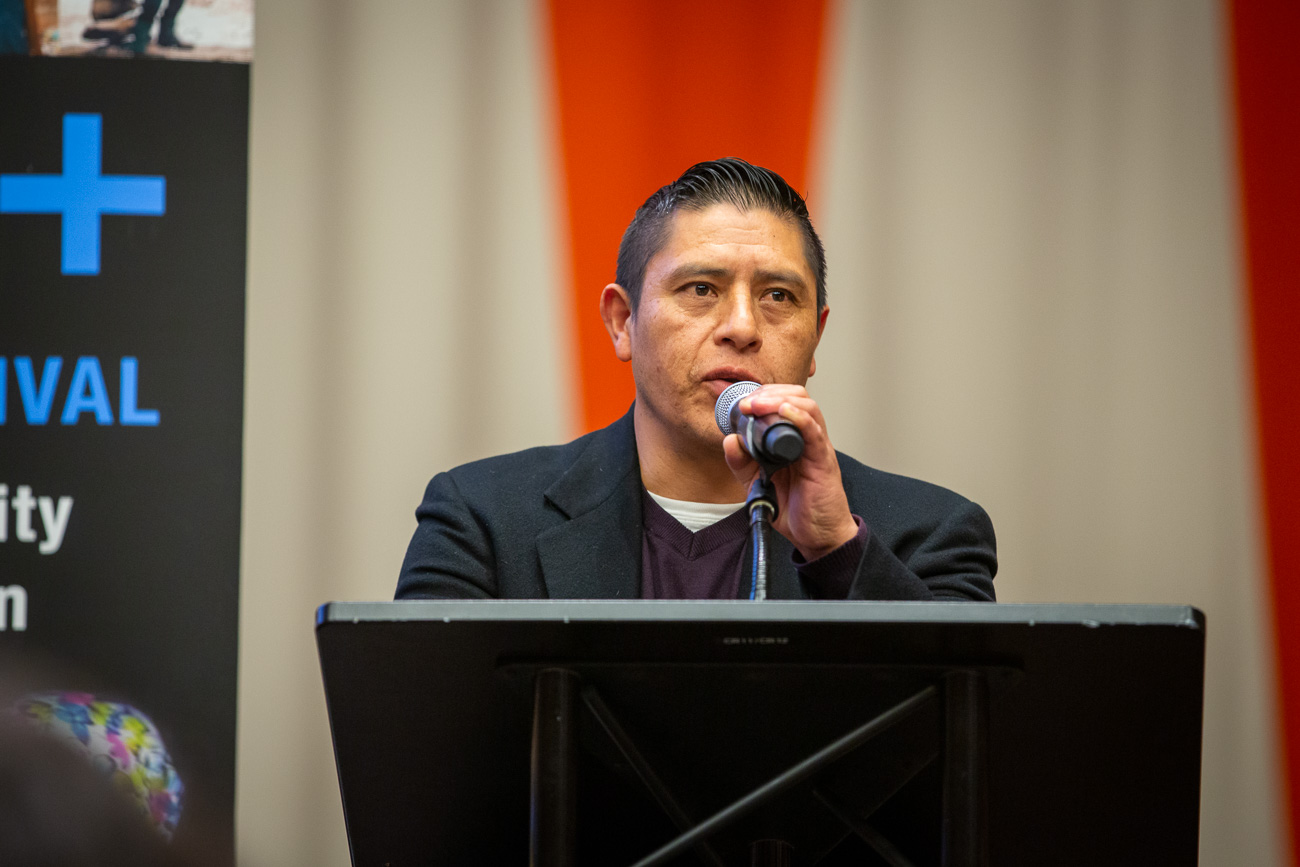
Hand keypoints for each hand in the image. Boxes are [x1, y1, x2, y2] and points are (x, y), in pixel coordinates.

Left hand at [722, 385, 857, 559]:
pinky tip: (785, 412)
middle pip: (796, 396)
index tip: (740, 403)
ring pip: (807, 407)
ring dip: (780, 400)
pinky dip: (800, 417)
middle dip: (769, 393)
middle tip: (747, 403)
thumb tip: (730, 441)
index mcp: (792, 439)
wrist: (818, 535)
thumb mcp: (758, 484)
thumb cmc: (797, 508)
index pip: (782, 402)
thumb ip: (742, 464)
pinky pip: (815, 432)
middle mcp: (807, 438)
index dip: (762, 396)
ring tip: (758, 405)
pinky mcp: (823, 460)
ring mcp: (817, 447)